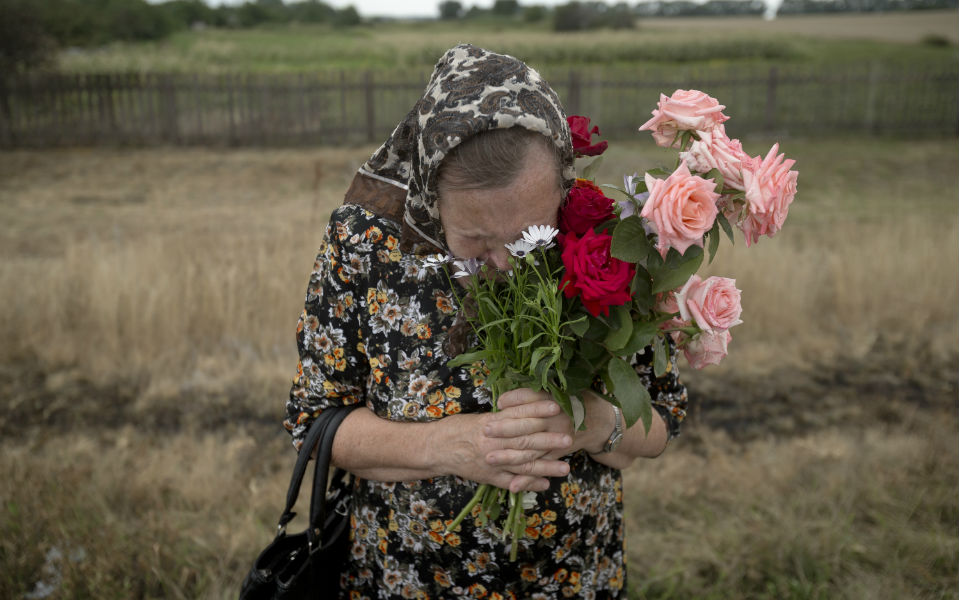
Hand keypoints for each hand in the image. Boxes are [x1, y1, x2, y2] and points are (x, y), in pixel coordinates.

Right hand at [437, 394, 572, 492]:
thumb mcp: (478, 417)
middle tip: (568, 438)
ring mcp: (491, 462)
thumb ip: (501, 417)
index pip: (517, 415)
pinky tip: (545, 485)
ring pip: (521, 464)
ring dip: (545, 467)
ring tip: (565, 468)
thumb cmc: (456, 429)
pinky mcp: (488, 477)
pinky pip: (511, 481)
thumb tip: (524, 411)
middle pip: (524, 441)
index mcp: (489, 424)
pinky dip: (528, 484)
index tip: (556, 407)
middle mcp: (491, 443)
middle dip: (548, 440)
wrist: (434, 449)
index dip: (537, 411)